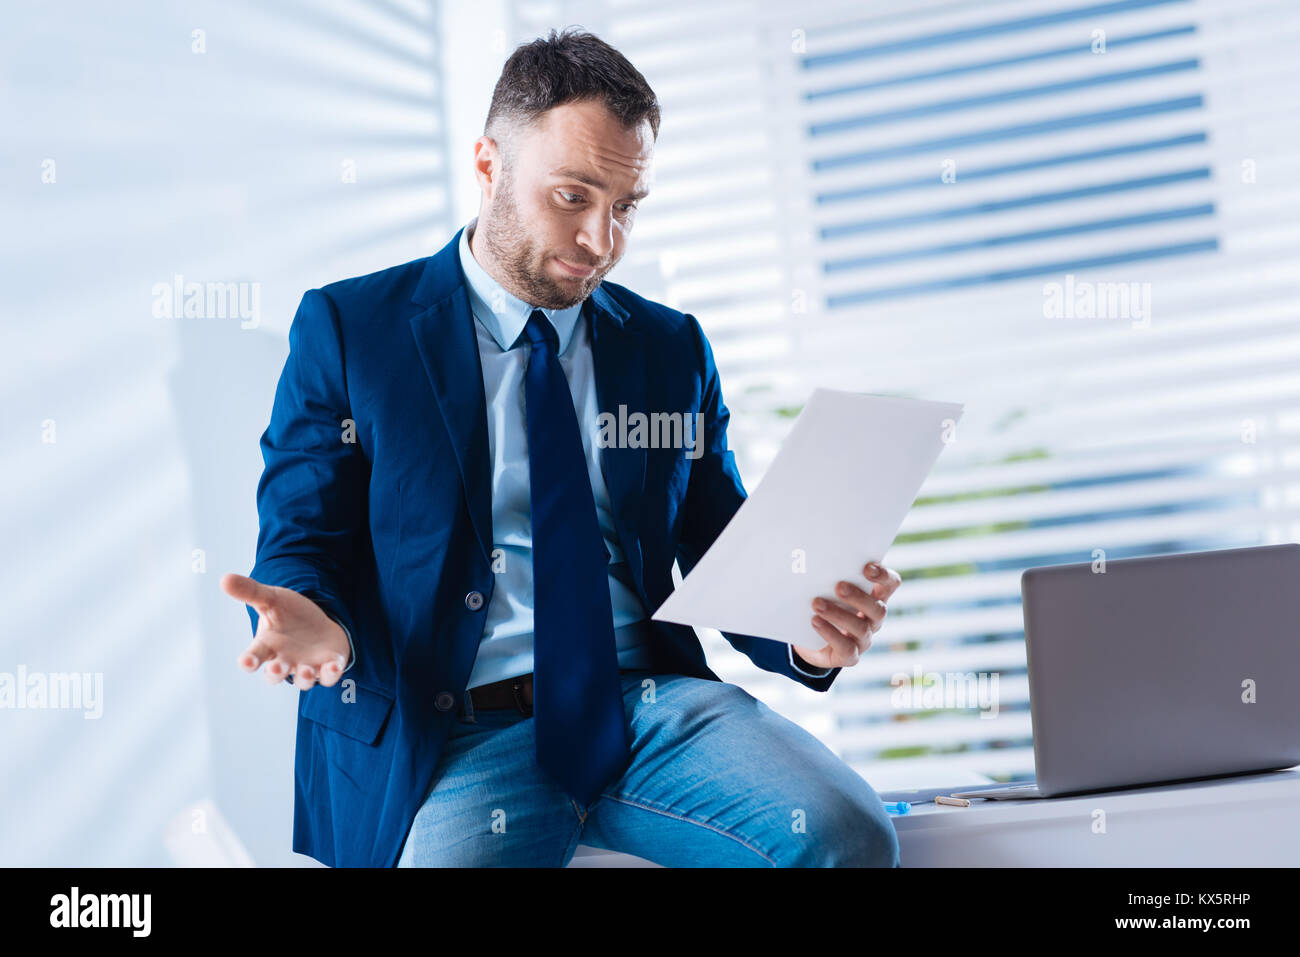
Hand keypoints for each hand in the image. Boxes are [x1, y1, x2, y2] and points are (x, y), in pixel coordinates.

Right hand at [221, 573, 350, 689]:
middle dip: (276, 672)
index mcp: (268, 645)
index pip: (254, 656)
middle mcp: (285, 660)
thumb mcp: (271, 599)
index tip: (247, 662)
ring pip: (302, 680)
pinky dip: (331, 674)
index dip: (249, 661)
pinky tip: (334, 667)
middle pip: (275, 674)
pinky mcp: (327, 666)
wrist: (316, 623)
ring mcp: (306, 665)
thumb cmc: (289, 615)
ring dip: (304, 677)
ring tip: (306, 670)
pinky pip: (328, 676)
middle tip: (277, 666)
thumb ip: (250, 592)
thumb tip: (224, 578)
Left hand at [794, 561, 900, 669]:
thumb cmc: (823, 604)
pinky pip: (845, 648)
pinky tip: (815, 622)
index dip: (883, 576)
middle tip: (838, 586)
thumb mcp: (827, 588)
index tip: (867, 567)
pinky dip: (830, 633)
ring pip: (861, 628)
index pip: (890, 584)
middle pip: (878, 609)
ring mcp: (864, 639)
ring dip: (838, 614)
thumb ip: (830, 574)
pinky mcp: (850, 656)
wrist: (809, 640)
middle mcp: (873, 619)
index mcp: (874, 597)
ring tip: (817, 603)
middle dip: (858, 597)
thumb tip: (815, 558)